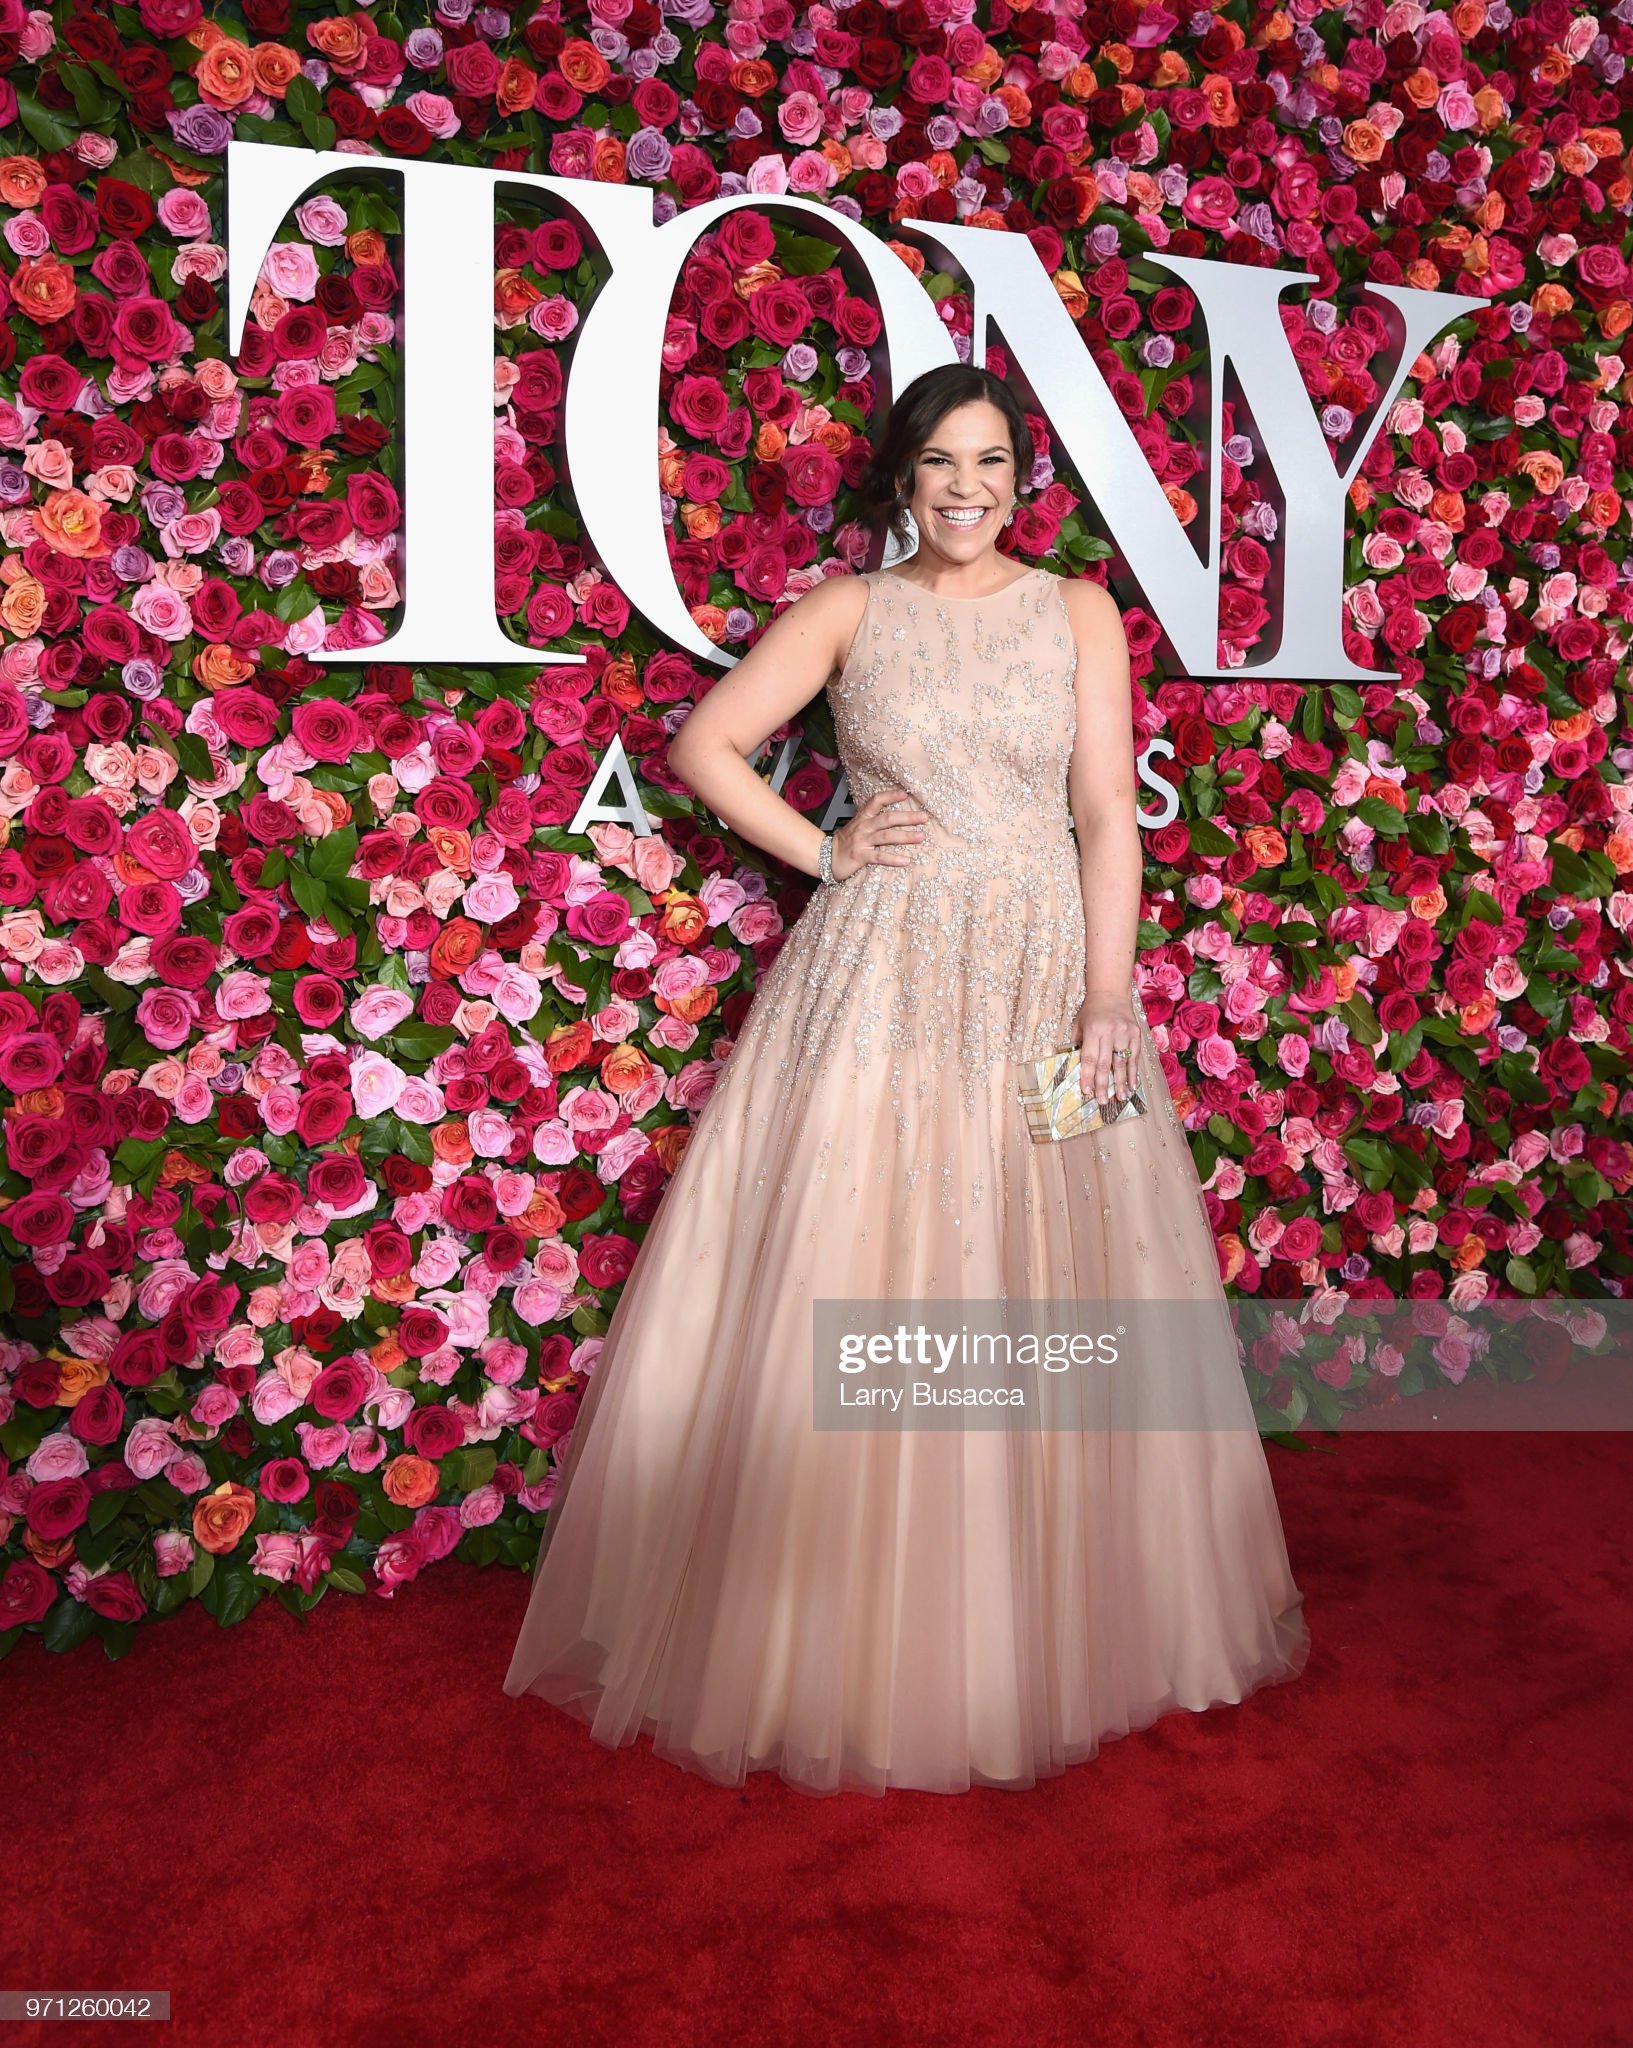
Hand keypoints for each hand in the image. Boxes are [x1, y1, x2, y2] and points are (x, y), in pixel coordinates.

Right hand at [829, 788, 928, 879]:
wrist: (827, 857)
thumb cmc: (846, 842)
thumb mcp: (858, 826)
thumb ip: (873, 820)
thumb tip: (896, 816)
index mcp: (863, 817)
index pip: (876, 801)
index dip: (890, 796)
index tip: (905, 794)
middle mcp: (863, 827)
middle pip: (887, 818)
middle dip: (908, 817)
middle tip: (924, 817)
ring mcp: (861, 841)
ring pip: (886, 836)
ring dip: (906, 836)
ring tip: (921, 836)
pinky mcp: (860, 856)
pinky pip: (879, 857)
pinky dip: (893, 859)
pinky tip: (906, 860)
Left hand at [1075, 992, 1138, 1106]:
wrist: (1111, 992)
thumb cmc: (1091, 1011)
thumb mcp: (1079, 1024)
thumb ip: (1078, 1045)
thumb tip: (1078, 1069)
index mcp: (1093, 1029)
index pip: (1089, 1058)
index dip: (1088, 1076)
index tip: (1086, 1092)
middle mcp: (1109, 1031)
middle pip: (1105, 1063)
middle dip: (1103, 1084)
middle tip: (1103, 1101)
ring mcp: (1124, 1033)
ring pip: (1122, 1062)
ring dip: (1121, 1082)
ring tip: (1120, 1097)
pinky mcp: (1136, 1034)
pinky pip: (1134, 1057)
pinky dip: (1133, 1072)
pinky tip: (1132, 1085)